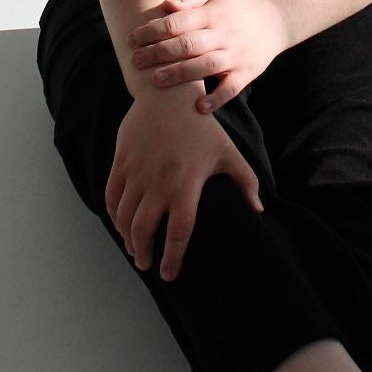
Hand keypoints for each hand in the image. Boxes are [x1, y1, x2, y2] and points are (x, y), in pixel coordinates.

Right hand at [105, 87, 264, 281]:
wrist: (168, 96)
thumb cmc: (202, 126)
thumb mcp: (228, 153)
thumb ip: (246, 182)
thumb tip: (259, 209)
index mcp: (186, 186)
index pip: (178, 233)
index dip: (172, 258)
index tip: (169, 275)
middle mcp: (159, 183)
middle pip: (144, 231)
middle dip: (143, 253)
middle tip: (146, 264)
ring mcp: (137, 173)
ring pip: (124, 217)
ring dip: (127, 238)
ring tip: (133, 249)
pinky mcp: (122, 162)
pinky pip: (112, 196)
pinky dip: (113, 215)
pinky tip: (120, 224)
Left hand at [127, 0, 289, 112]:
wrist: (273, 21)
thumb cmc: (233, 10)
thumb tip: (166, 5)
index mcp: (212, 14)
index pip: (178, 22)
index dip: (153, 30)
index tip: (133, 39)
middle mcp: (224, 34)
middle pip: (188, 44)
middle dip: (159, 53)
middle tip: (136, 61)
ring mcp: (236, 55)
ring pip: (206, 65)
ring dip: (180, 74)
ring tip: (156, 80)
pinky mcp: (246, 73)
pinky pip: (231, 88)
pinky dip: (216, 98)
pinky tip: (199, 107)